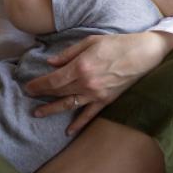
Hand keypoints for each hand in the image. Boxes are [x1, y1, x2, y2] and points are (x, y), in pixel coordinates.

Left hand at [23, 31, 172, 135]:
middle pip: (58, 92)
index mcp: (80, 66)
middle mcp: (86, 83)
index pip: (53, 80)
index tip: (28, 86)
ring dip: (52, 109)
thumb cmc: (117, 44)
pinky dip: (78, 124)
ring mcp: (96, 94)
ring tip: (38, 113)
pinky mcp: (106, 101)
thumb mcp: (90, 41)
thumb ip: (68, 53)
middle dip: (42, 94)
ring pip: (68, 104)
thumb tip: (51, 63)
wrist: (144, 54)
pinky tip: (68, 131)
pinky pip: (89, 115)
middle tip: (29, 96)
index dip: (38, 85)